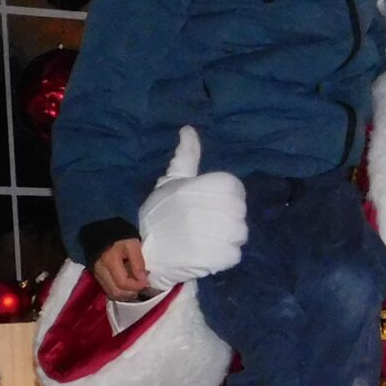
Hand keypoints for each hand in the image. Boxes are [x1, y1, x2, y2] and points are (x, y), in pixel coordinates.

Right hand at [91, 238, 149, 301]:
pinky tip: (128, 286)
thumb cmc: (120, 237)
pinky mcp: (97, 276)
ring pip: (111, 293)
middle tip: (142, 287)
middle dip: (131, 293)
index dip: (136, 286)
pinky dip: (119, 291)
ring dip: (125, 294)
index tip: (146, 282)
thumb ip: (138, 262)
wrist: (102, 231)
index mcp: (109, 261)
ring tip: (136, 287)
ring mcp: (97, 275)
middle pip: (115, 292)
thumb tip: (142, 279)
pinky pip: (108, 290)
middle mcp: (101, 271)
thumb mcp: (133, 245)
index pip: (123, 283)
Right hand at [138, 127, 246, 289]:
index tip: (204, 204)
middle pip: (238, 212)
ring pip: (239, 233)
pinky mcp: (222, 257)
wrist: (146, 252)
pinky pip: (234, 254)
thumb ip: (187, 156)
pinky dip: (223, 255)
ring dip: (225, 237)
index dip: (221, 197)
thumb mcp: (171, 180)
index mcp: (215, 185)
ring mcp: (224, 234)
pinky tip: (205, 252)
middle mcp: (223, 207)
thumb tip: (188, 129)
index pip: (234, 189)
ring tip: (204, 238)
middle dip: (224, 217)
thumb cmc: (158, 213)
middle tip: (201, 224)